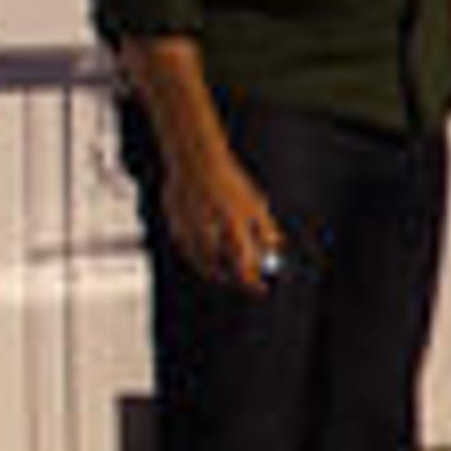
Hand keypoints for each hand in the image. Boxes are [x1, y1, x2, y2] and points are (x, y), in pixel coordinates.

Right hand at [159, 138, 283, 297]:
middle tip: (245, 281)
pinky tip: (209, 257)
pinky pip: (190, 254)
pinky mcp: (176, 230)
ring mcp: (190, 232)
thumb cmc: (228, 181)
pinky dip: (201, 261)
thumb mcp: (255, 202)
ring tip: (229, 271)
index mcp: (234, 226)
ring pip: (205, 266)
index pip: (245, 268)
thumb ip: (266, 228)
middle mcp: (211, 232)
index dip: (254, 284)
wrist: (195, 161)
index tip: (262, 288)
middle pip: (224, 272)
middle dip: (236, 280)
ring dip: (219, 273)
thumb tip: (275, 247)